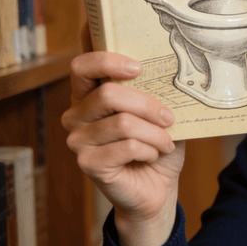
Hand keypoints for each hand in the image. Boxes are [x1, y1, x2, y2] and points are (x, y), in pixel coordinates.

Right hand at [62, 51, 184, 245]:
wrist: (157, 186)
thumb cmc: (156, 143)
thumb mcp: (158, 110)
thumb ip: (154, 89)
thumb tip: (169, 66)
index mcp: (90, 93)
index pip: (82, 65)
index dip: (105, 59)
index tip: (137, 66)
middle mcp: (76, 113)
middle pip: (108, 94)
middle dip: (147, 104)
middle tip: (168, 117)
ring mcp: (77, 139)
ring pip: (122, 123)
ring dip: (154, 133)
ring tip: (166, 141)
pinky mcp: (87, 163)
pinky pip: (127, 147)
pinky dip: (149, 150)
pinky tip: (152, 156)